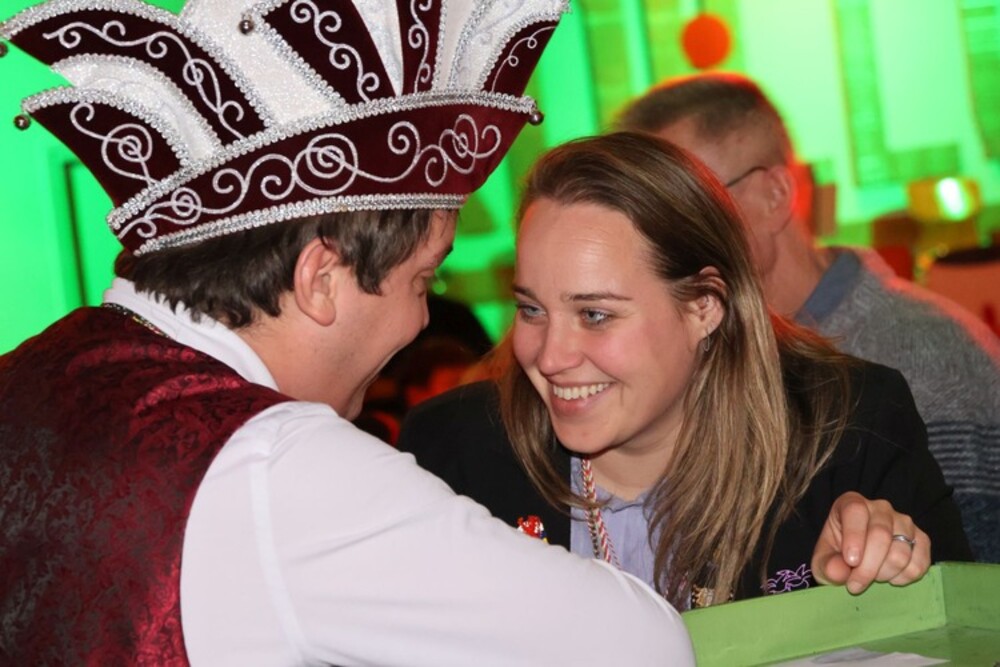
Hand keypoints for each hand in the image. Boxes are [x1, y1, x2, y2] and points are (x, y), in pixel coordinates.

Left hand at [811, 491, 929, 594]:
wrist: (859, 560)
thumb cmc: (837, 555)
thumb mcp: (823, 560)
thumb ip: (827, 565)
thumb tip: (839, 572)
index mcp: (851, 503)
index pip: (856, 511)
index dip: (854, 537)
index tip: (850, 561)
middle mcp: (880, 508)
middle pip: (881, 535)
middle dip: (868, 567)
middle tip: (855, 585)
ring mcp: (904, 522)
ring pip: (901, 552)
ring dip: (884, 574)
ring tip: (871, 578)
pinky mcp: (921, 539)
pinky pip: (919, 563)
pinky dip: (904, 578)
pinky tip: (889, 577)